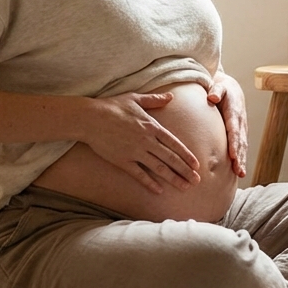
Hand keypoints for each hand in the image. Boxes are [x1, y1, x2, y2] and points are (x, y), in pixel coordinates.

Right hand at [81, 93, 200, 193]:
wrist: (91, 118)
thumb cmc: (112, 106)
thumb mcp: (135, 98)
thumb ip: (154, 100)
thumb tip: (170, 96)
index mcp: (152, 126)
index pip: (174, 143)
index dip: (186, 155)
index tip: (196, 165)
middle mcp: (147, 141)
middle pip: (170, 158)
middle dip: (185, 170)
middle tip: (197, 181)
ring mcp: (135, 152)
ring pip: (159, 168)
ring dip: (173, 178)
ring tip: (184, 187)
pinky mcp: (122, 161)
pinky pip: (139, 174)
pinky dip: (150, 183)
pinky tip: (159, 190)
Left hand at [207, 71, 247, 177]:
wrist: (232, 88)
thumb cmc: (222, 88)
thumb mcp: (219, 85)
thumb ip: (216, 90)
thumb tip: (212, 97)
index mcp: (234, 112)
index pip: (234, 130)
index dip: (234, 143)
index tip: (232, 155)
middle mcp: (240, 122)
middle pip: (240, 142)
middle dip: (239, 156)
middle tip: (238, 169)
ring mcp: (242, 128)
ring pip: (242, 146)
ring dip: (242, 160)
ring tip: (240, 173)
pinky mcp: (240, 133)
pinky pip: (241, 147)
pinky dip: (241, 159)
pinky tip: (240, 171)